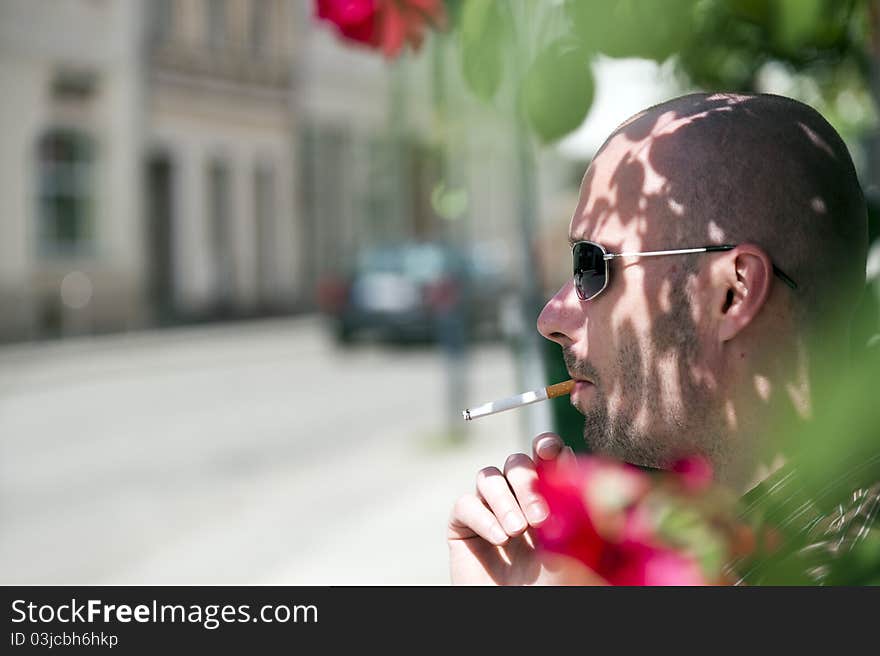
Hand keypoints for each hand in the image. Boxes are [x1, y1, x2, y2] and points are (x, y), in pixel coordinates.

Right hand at [448, 432, 599, 584]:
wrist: (516, 611)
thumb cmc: (553, 587)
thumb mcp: (573, 549)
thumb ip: (574, 511)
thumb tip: (579, 473)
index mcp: (549, 497)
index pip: (546, 458)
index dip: (546, 446)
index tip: (548, 450)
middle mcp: (518, 499)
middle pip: (516, 463)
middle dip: (527, 483)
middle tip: (540, 518)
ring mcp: (489, 511)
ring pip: (488, 477)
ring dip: (504, 499)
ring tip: (516, 531)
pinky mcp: (462, 526)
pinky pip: (465, 504)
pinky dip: (482, 517)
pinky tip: (499, 539)